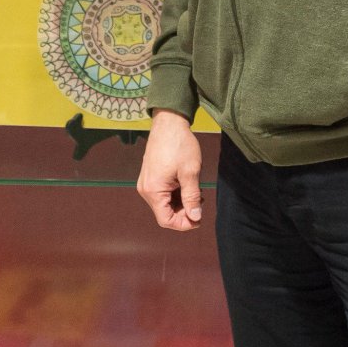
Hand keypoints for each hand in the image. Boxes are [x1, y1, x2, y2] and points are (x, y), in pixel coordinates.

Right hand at [136, 111, 202, 230]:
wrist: (169, 122)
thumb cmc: (180, 145)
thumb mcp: (190, 172)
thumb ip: (192, 197)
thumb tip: (195, 217)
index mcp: (153, 190)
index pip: (166, 220)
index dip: (183, 224)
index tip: (199, 219)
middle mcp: (145, 189)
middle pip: (164, 213)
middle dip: (184, 212)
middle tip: (201, 203)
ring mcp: (146, 182)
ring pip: (164, 204)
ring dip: (181, 203)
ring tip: (196, 193)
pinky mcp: (150, 176)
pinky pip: (162, 193)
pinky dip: (175, 194)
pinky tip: (187, 186)